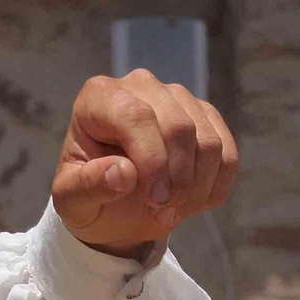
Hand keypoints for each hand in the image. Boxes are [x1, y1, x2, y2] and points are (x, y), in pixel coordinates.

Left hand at [53, 69, 238, 259]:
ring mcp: (177, 98)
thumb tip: (124, 173)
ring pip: (208, 141)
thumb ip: (88, 186)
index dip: (152, 160)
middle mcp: (140, 86)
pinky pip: (227, 152)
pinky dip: (216, 186)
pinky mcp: (204, 117)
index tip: (155, 200)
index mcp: (99, 98)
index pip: (136, 116)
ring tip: (172, 213)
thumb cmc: (88, 195)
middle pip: (178, 126)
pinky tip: (192, 203)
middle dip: (178, 180)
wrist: (113, 204)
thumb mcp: (72, 201)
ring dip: (197, 188)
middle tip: (163, 214)